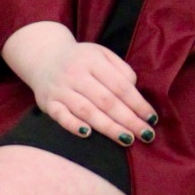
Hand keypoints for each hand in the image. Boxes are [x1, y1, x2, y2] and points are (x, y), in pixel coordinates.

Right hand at [3, 22, 155, 145]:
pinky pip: (60, 116)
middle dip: (128, 119)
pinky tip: (88, 134)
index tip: (151, 118)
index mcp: (93, 61)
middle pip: (106, 101)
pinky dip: (73, 125)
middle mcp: (76, 74)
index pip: (120, 85)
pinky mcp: (48, 103)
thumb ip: (121, 70)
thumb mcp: (102, 54)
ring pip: (87, 111)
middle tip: (146, 135)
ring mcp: (61, 89)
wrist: (44, 56)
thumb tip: (135, 92)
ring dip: (108, 127)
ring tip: (127, 139)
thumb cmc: (81, 60)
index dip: (138, 103)